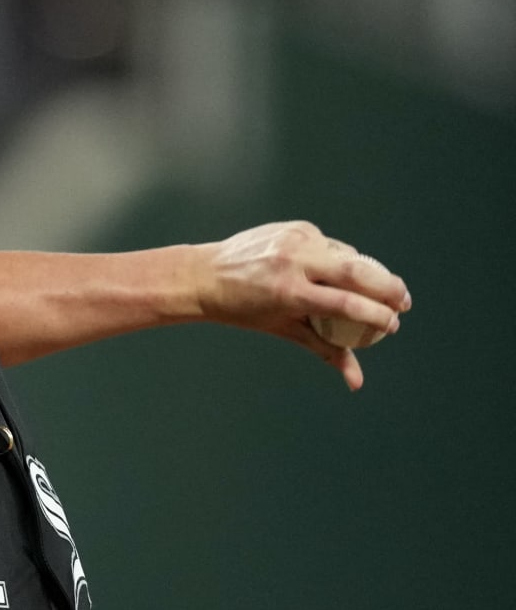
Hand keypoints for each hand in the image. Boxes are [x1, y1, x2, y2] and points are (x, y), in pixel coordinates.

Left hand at [194, 220, 411, 389]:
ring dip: (369, 274)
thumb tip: (356, 382)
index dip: (377, 315)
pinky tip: (341, 273)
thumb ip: (324, 350)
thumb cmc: (243, 310)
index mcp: (288, 292)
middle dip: (389, 288)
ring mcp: (297, 239)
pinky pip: (331, 246)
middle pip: (358, 272)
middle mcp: (294, 262)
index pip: (346, 303)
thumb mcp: (283, 330)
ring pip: (348, 256)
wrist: (205, 275)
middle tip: (404, 304)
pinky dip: (340, 261)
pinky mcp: (297, 227)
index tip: (393, 324)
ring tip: (381, 292)